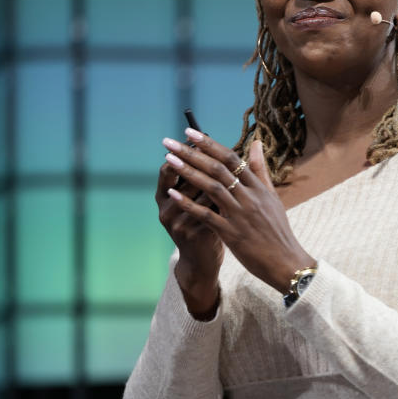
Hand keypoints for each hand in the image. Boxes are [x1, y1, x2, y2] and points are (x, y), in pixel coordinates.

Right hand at [156, 150, 222, 317]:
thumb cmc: (203, 223)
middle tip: (216, 147)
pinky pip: (208, 212)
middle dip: (201, 162)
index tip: (199, 138)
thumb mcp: (198, 200)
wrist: (202, 260)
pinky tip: (234, 192)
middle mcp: (165, 209)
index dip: (183, 154)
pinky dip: (221, 201)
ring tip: (228, 165)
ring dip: (214, 179)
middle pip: (182, 178)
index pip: (167, 169)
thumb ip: (201, 177)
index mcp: (164, 197)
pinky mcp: (191, 235)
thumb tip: (210, 147)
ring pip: (197, 194)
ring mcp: (176, 223)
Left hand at [163, 128, 315, 293]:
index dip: (209, 144)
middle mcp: (250, 197)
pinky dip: (189, 204)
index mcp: (258, 187)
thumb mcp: (272, 196)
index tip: (190, 132)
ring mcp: (240, 215)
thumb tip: (256, 142)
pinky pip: (207, 215)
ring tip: (169, 159)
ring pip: (211, 188)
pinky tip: (172, 194)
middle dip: (192, 153)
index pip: (231, 158)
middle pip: (218, 169)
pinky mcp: (232, 234)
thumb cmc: (278, 229)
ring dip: (188, 172)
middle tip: (169, 142)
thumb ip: (260, 169)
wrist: (286, 262)